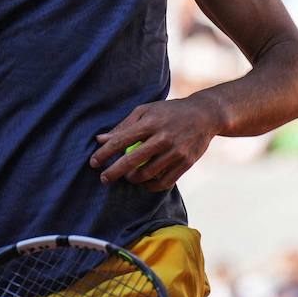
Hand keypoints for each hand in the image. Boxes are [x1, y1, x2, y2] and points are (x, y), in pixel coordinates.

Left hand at [89, 96, 223, 191]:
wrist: (204, 115)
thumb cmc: (168, 112)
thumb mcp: (145, 111)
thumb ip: (123, 126)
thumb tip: (100, 139)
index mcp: (150, 122)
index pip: (121, 140)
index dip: (104, 153)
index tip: (93, 163)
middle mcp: (163, 137)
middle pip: (132, 160)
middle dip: (114, 172)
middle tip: (104, 179)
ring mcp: (176, 151)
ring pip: (148, 173)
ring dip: (133, 179)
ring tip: (127, 177)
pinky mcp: (186, 163)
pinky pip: (164, 182)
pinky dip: (151, 186)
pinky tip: (144, 183)